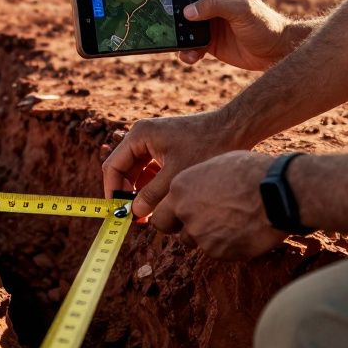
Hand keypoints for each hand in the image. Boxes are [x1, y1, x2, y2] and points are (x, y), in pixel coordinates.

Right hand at [101, 111, 240, 213]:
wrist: (235, 129)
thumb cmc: (207, 146)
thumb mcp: (176, 175)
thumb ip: (152, 196)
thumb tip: (134, 212)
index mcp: (139, 136)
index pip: (113, 166)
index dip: (112, 192)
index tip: (118, 212)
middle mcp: (143, 136)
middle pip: (123, 169)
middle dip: (127, 193)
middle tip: (134, 217)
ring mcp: (154, 141)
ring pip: (138, 171)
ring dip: (141, 191)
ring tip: (149, 213)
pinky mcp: (167, 148)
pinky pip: (151, 169)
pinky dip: (153, 185)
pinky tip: (162, 201)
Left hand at [148, 151, 285, 258]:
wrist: (277, 193)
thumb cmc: (252, 172)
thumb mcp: (217, 166)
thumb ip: (197, 184)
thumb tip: (194, 192)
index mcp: (180, 188)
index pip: (159, 212)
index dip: (171, 214)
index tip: (181, 214)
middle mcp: (185, 212)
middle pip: (168, 229)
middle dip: (179, 227)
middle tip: (199, 222)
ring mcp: (200, 235)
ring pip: (194, 241)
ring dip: (206, 236)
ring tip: (231, 221)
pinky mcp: (218, 252)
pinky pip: (217, 251)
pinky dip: (226, 245)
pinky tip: (243, 230)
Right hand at [156, 0, 289, 70]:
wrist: (276, 52)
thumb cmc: (265, 24)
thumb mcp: (242, 10)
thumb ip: (215, 6)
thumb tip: (187, 11)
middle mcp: (211, 3)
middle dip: (167, 6)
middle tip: (155, 13)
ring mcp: (208, 23)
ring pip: (181, 25)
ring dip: (175, 34)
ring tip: (173, 41)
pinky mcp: (208, 43)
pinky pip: (189, 46)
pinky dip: (186, 52)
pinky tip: (191, 58)